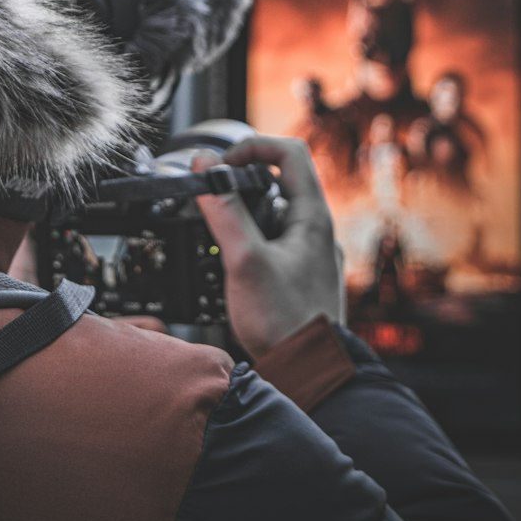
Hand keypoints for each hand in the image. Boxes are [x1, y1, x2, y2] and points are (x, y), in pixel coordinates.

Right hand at [194, 136, 344, 360]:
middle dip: (241, 182)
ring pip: (276, 214)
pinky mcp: (302, 276)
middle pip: (280, 180)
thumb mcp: (244, 259)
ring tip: (220, 235)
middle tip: (214, 196)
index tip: (222, 164)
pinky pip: (276, 242)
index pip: (289, 152)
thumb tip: (204, 166)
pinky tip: (234, 264)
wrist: (310, 374)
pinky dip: (252, 242)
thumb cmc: (285, 322)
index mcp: (312, 217)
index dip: (252, 147)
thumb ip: (224, 209)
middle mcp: (317, 231)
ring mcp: (312, 255)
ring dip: (245, 214)